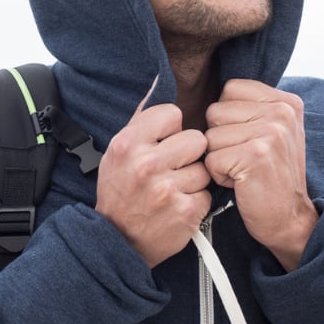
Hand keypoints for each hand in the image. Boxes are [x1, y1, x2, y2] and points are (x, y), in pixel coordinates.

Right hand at [96, 80, 212, 267]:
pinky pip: (207, 194)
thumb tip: (158, 82)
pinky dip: (196, 202)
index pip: (172, 114)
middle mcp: (145, 165)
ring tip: (173, 190)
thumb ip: (141, 121)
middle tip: (172, 169)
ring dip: (193, 180)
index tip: (163, 144)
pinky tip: (178, 207)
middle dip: (188, 154)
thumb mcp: (118, 153)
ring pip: (204, 168)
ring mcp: (166, 190)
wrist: (116, 241)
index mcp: (128, 144)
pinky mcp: (184, 212)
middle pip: (196, 139)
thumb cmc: (120, 192)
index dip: (171, 129)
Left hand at [204, 79, 317, 270]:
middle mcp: (282, 112)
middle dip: (221, 140)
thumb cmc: (269, 176)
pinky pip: (211, 159)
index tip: (249, 140)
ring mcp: (272, 132)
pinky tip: (242, 183)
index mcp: (285, 101)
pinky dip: (219, 176)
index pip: (229, 89)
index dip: (227, 119)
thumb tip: (204, 86)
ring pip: (210, 136)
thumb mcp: (270, 132)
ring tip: (244, 170)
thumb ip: (248, 107)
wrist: (289, 219)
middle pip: (215, 111)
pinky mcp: (256, 155)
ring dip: (219, 158)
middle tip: (246, 159)